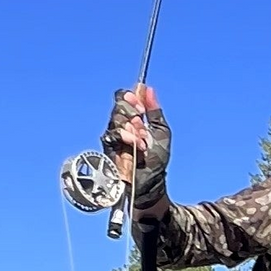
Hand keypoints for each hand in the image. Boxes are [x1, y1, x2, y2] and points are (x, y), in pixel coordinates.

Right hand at [101, 82, 171, 212]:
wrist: (151, 181)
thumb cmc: (157, 159)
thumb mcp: (162, 131)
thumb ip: (155, 111)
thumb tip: (149, 89)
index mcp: (134, 119)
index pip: (125, 98)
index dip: (132, 97)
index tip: (141, 104)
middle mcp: (121, 126)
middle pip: (118, 105)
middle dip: (132, 110)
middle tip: (142, 121)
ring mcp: (114, 137)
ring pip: (116, 118)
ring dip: (133, 127)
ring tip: (143, 140)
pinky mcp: (108, 148)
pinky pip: (113, 134)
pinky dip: (128, 137)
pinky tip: (137, 146)